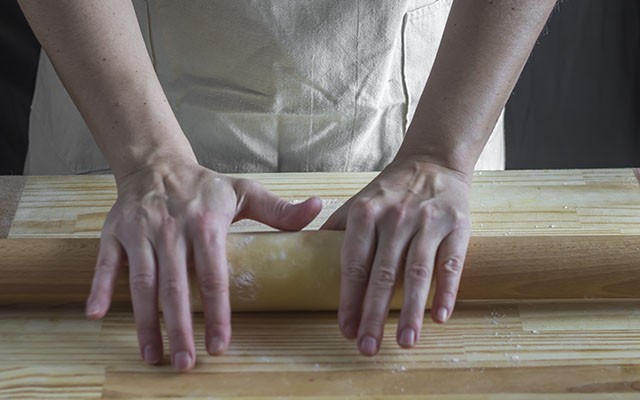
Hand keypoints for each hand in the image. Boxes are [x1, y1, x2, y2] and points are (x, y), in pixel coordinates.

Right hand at [85, 158, 320, 370]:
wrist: (157, 163)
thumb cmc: (204, 186)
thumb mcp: (244, 192)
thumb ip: (279, 209)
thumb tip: (318, 209)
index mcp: (206, 223)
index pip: (214, 276)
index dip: (218, 314)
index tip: (221, 347)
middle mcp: (171, 229)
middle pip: (176, 288)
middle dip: (180, 329)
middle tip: (185, 365)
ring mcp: (140, 231)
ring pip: (141, 282)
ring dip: (144, 322)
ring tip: (153, 355)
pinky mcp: (114, 232)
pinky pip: (104, 263)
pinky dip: (99, 287)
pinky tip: (98, 315)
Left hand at [322, 158, 470, 355]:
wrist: (434, 160)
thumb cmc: (391, 189)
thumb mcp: (359, 201)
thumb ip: (336, 229)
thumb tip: (305, 255)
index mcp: (365, 213)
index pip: (353, 264)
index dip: (349, 299)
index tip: (345, 329)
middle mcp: (395, 217)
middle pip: (383, 274)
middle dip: (373, 314)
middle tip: (368, 347)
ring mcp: (427, 221)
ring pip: (417, 273)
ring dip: (411, 311)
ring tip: (404, 342)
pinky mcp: (457, 225)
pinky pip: (451, 263)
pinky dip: (446, 291)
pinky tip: (439, 318)